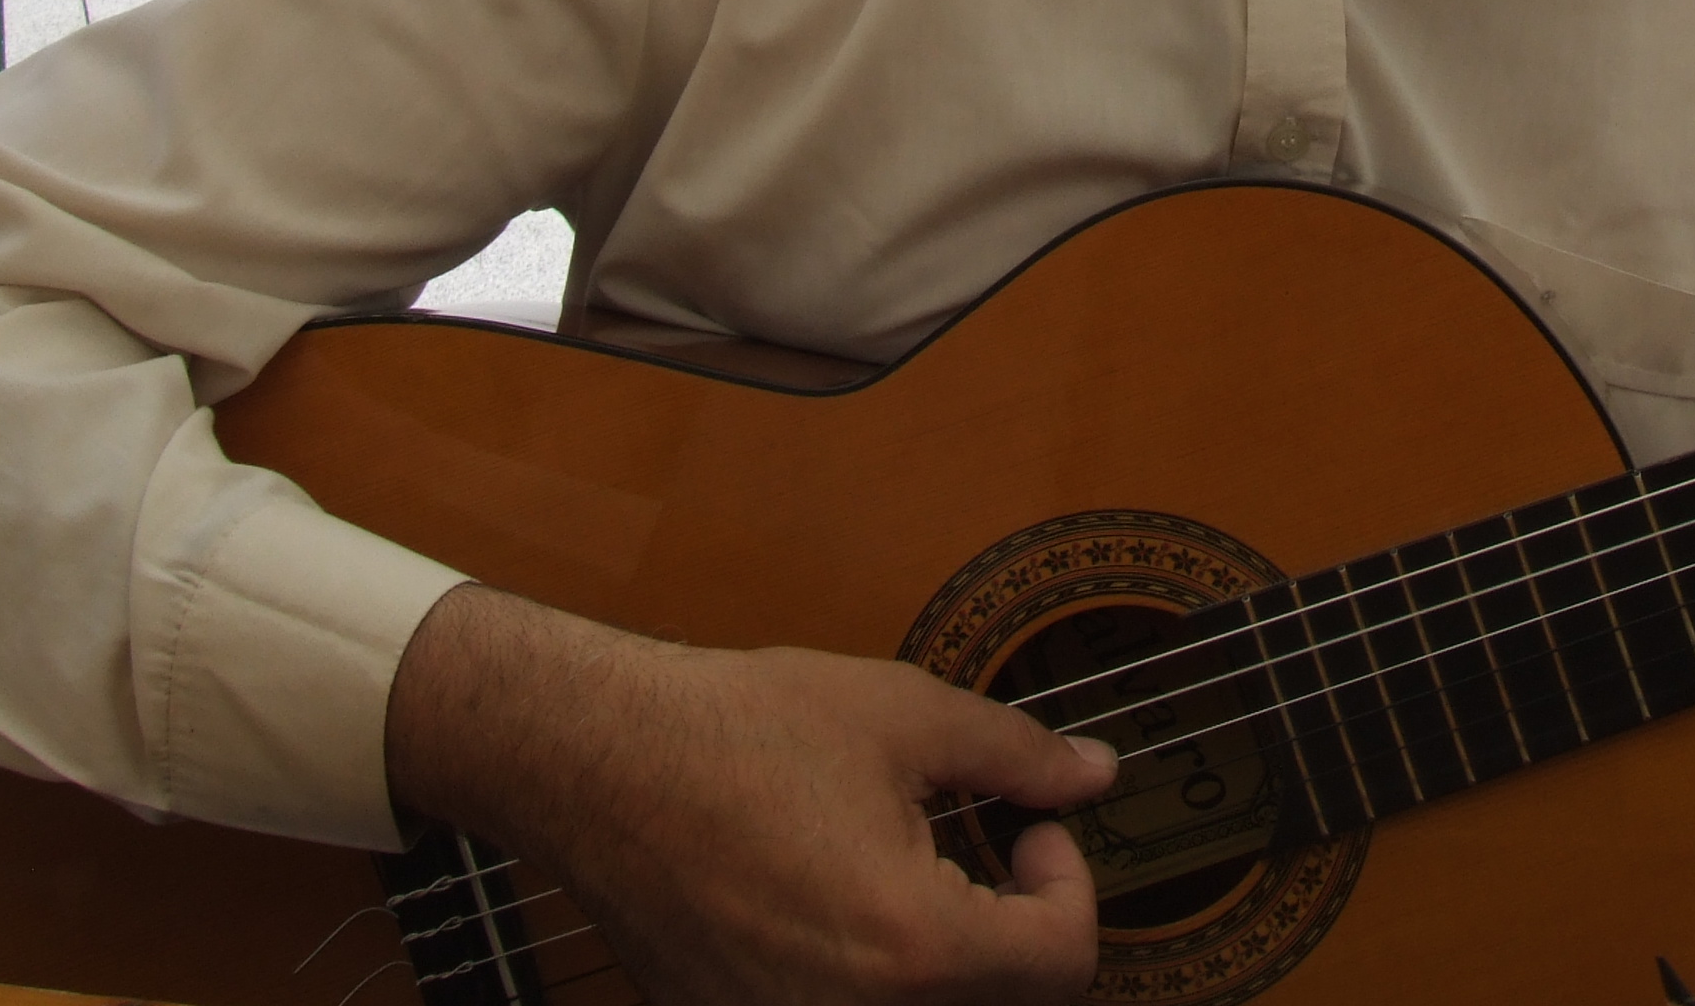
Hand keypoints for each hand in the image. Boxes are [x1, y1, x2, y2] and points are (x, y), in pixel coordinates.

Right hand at [386, 584, 1113, 1003]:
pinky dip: (873, 974)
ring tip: (913, 868)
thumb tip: (1093, 774)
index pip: (1064, 964)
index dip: (1070, 884)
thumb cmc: (741, 732)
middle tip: (984, 846)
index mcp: (914, 946)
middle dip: (1016, 926)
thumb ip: (1018, 755)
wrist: (601, 762)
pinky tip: (844, 899)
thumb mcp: (907, 717)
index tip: (1030, 829)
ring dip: (947, 954)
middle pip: (1003, 1002)